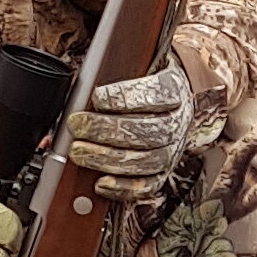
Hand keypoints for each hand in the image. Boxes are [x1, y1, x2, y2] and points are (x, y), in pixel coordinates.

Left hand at [65, 63, 194, 199]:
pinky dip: (123, 187)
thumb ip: (112, 76)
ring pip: (148, 160)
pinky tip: (100, 183)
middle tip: (77, 126)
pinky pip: (148, 186)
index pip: (157, 94)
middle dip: (108, 129)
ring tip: (79, 151)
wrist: (166, 100)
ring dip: (109, 158)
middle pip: (150, 130)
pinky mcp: (164, 171)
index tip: (98, 97)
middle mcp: (179, 120)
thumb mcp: (134, 69)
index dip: (126, 98)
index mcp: (175, 89)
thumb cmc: (142, 83)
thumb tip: (81, 93)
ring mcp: (174, 149)